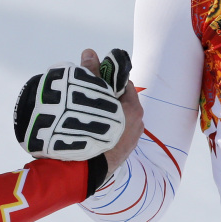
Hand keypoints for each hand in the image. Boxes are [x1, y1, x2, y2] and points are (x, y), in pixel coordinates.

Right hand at [13, 48, 132, 161]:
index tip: (94, 80)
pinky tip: (88, 131)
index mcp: (134, 109)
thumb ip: (91, 73)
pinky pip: (114, 134)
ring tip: (83, 114)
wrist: (82, 170)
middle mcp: (137, 125)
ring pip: (117, 119)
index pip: (124, 85)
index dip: (109, 79)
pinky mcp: (121, 155)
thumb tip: (90, 52)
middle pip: (120, 102)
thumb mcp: (90, 94)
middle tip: (85, 96)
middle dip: (105, 97)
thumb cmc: (89, 128)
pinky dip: (103, 129)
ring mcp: (130, 142)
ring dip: (104, 114)